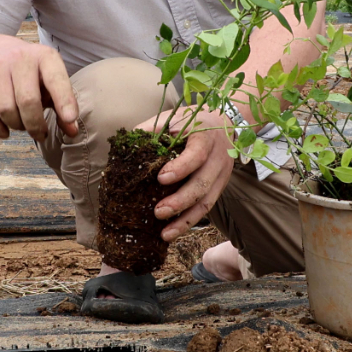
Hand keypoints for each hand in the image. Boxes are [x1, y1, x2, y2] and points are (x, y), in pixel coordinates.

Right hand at [0, 34, 79, 141]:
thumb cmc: (30, 74)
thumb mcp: (50, 81)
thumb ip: (63, 104)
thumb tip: (72, 132)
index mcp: (44, 56)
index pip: (56, 79)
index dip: (64, 101)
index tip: (70, 120)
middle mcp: (19, 57)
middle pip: (27, 101)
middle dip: (35, 125)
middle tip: (40, 134)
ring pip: (5, 110)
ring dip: (16, 126)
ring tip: (22, 125)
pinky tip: (5, 131)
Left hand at [151, 116, 233, 240]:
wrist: (225, 123)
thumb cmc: (192, 121)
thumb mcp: (174, 118)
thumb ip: (153, 129)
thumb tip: (126, 147)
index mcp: (205, 138)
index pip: (196, 155)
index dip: (181, 168)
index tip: (161, 179)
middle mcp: (218, 158)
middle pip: (203, 184)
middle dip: (180, 201)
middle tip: (158, 212)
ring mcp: (222, 175)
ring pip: (207, 202)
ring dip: (185, 220)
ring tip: (165, 233)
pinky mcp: (220, 187)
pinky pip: (207, 208)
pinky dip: (189, 221)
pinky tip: (173, 230)